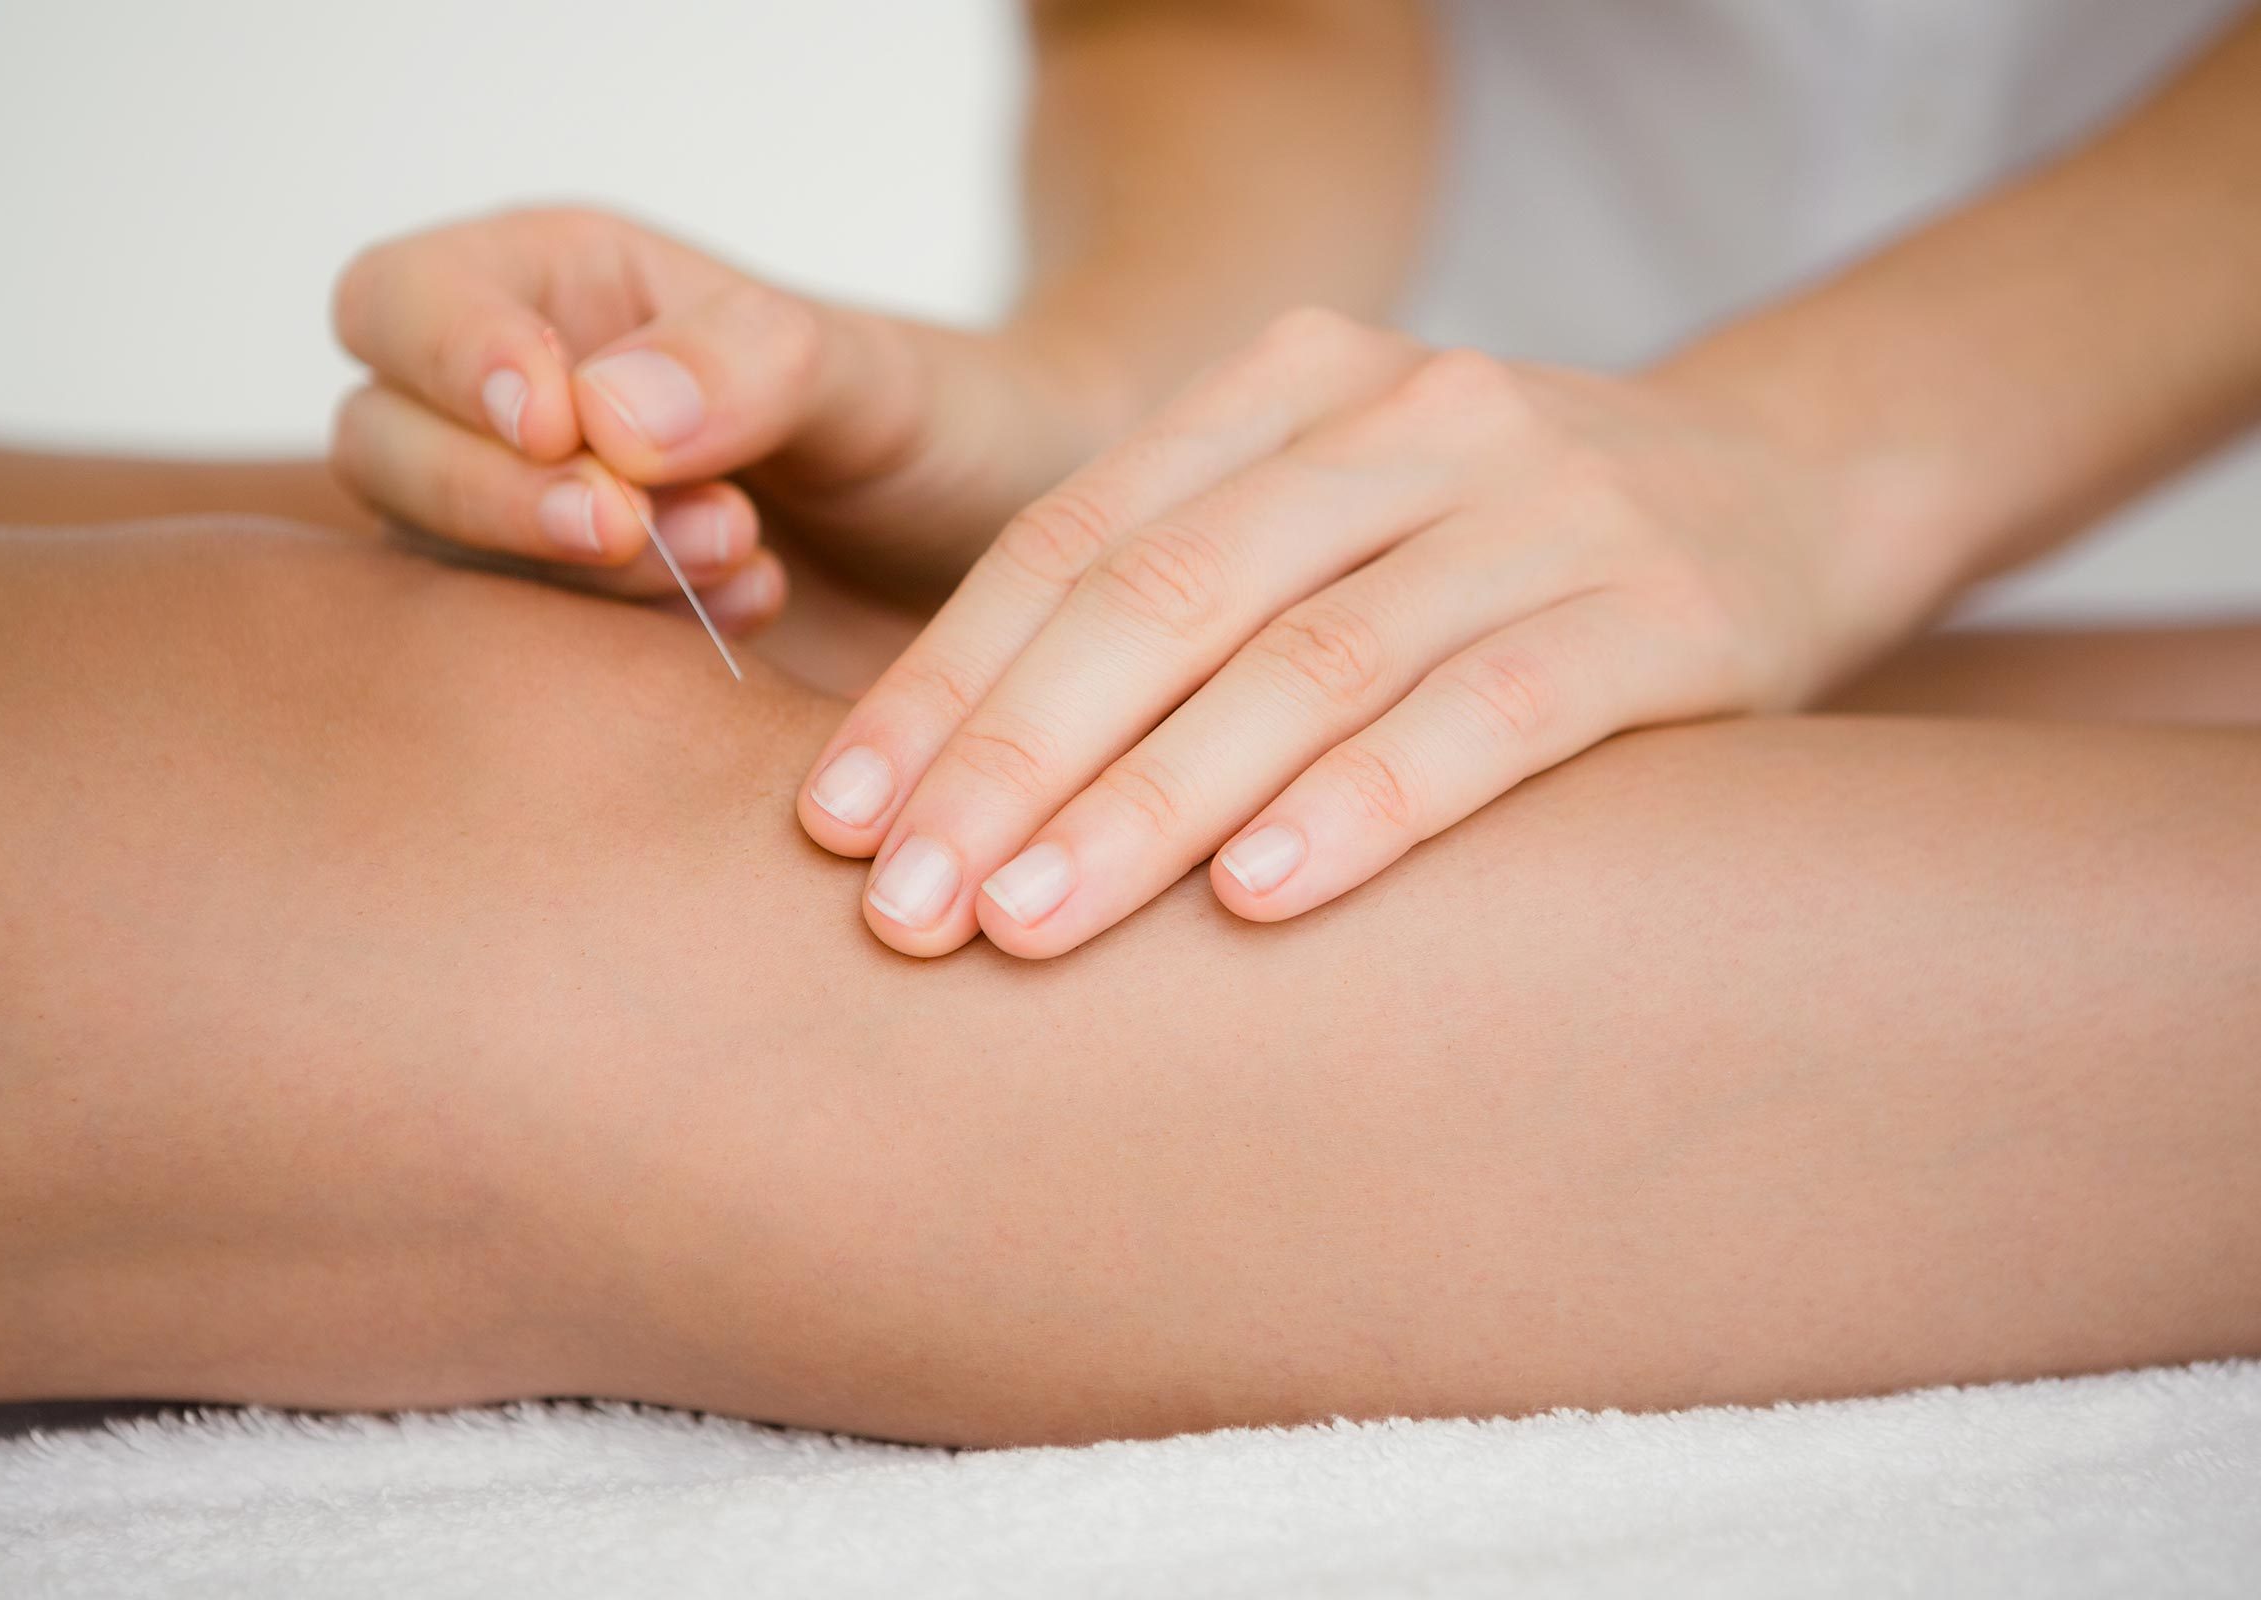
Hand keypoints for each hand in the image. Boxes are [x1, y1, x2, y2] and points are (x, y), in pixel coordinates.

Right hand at [328, 207, 1114, 621]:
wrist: (1002, 561)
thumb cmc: (935, 429)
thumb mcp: (870, 376)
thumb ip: (751, 367)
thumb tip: (599, 414)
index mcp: (565, 290)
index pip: (404, 304)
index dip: (450, 360)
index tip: (555, 425)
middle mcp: (522, 411)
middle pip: (386, 444)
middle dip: (496, 494)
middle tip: (635, 529)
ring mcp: (533, 537)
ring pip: (441, 563)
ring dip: (570, 578)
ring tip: (743, 559)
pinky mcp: (576, 647)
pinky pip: (524, 657)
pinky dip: (619, 648)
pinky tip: (751, 617)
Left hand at [798, 308, 1929, 956]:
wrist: (1790, 485)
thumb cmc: (1493, 554)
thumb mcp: (1331, 527)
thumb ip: (1183, 607)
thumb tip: (956, 797)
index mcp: (1284, 388)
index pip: (1071, 537)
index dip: (945, 682)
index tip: (838, 824)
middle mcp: (1401, 418)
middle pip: (1161, 593)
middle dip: (1013, 759)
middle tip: (906, 910)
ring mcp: (1540, 503)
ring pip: (1308, 659)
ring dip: (1153, 804)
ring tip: (1032, 927)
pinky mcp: (1662, 610)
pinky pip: (1490, 714)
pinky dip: (1365, 807)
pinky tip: (1259, 902)